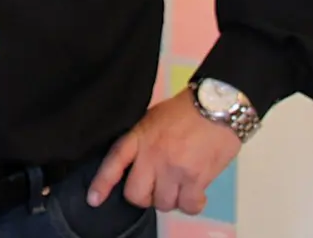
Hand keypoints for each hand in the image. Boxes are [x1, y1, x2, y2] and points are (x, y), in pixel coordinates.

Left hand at [86, 90, 241, 215]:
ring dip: (171, 199)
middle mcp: (153, 155)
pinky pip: (187, 206)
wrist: (218, 106)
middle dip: (145, 196)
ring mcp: (174, 169)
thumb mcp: (153, 118)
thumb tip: (136, 164)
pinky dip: (192, 204)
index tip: (94, 199)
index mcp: (139, 136)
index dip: (102, 183)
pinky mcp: (196, 179)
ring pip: (163, 203)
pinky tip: (195, 193)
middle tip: (156, 188)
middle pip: (137, 194)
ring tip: (179, 185)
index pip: (114, 161)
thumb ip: (141, 141)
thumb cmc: (186, 110)